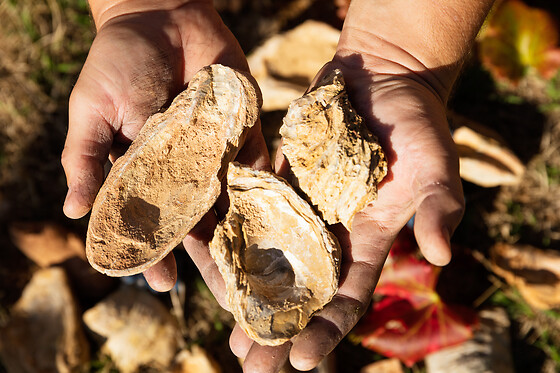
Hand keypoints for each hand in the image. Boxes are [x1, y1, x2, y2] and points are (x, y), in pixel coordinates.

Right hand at [61, 0, 269, 289]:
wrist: (163, 18)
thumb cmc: (118, 62)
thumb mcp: (92, 110)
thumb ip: (88, 159)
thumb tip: (75, 212)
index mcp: (142, 173)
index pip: (150, 222)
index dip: (155, 252)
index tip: (162, 284)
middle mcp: (182, 173)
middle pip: (197, 224)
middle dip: (212, 260)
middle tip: (231, 298)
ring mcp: (214, 156)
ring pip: (230, 206)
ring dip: (245, 239)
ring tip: (262, 274)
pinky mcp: (242, 134)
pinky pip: (256, 170)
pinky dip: (268, 197)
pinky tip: (282, 226)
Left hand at [224, 22, 465, 372]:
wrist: (381, 78)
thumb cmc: (415, 123)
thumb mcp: (436, 165)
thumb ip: (439, 208)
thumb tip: (441, 257)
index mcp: (368, 240)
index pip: (346, 296)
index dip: (325, 329)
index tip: (301, 361)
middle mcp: (331, 233)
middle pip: (303, 291)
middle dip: (280, 328)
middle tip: (250, 364)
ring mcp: (301, 208)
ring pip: (272, 262)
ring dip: (250, 296)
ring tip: (228, 334)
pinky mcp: (277, 181)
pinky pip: (252, 214)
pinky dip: (233, 241)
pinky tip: (211, 266)